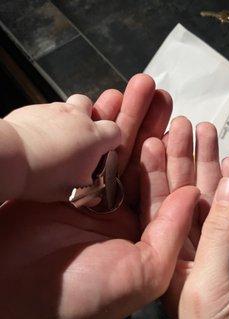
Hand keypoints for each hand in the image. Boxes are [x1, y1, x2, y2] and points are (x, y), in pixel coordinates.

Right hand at [0, 75, 198, 318]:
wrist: (17, 305)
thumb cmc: (86, 298)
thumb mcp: (145, 273)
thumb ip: (171, 233)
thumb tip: (191, 194)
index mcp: (142, 236)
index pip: (162, 187)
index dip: (172, 153)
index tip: (180, 121)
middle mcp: (116, 218)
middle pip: (137, 164)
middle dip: (148, 126)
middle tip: (158, 91)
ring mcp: (84, 204)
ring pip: (106, 156)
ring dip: (118, 122)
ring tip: (131, 87)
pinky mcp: (54, 195)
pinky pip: (74, 157)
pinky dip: (84, 132)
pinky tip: (95, 106)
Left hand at [2, 95, 119, 200]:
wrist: (8, 157)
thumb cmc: (43, 176)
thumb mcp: (71, 192)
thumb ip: (88, 193)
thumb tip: (94, 197)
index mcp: (94, 138)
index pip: (115, 131)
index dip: (112, 140)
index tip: (105, 151)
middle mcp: (77, 118)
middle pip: (90, 107)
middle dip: (88, 119)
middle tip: (81, 138)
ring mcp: (54, 110)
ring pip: (67, 107)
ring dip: (66, 120)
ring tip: (56, 141)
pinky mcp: (33, 108)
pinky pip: (45, 112)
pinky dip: (46, 123)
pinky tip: (38, 139)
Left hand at [140, 118, 228, 318]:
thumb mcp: (211, 289)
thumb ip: (220, 236)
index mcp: (161, 262)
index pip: (152, 206)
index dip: (153, 170)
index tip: (152, 135)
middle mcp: (183, 252)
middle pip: (179, 196)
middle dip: (179, 159)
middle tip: (178, 122)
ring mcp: (215, 252)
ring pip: (209, 200)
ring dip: (206, 167)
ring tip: (204, 130)